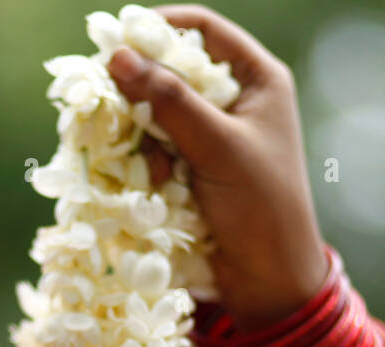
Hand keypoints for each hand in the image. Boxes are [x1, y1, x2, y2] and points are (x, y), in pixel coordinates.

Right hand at [107, 4, 327, 331]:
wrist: (268, 280)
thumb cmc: (261, 207)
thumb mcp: (219, 148)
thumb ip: (169, 102)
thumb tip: (117, 57)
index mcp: (257, 81)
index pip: (202, 31)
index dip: (159, 27)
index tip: (116, 40)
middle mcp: (233, 102)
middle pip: (169, 73)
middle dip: (143, 96)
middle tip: (115, 109)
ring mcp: (210, 138)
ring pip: (154, 117)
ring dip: (145, 141)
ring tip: (157, 172)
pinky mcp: (190, 171)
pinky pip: (153, 152)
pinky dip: (148, 166)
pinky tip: (158, 188)